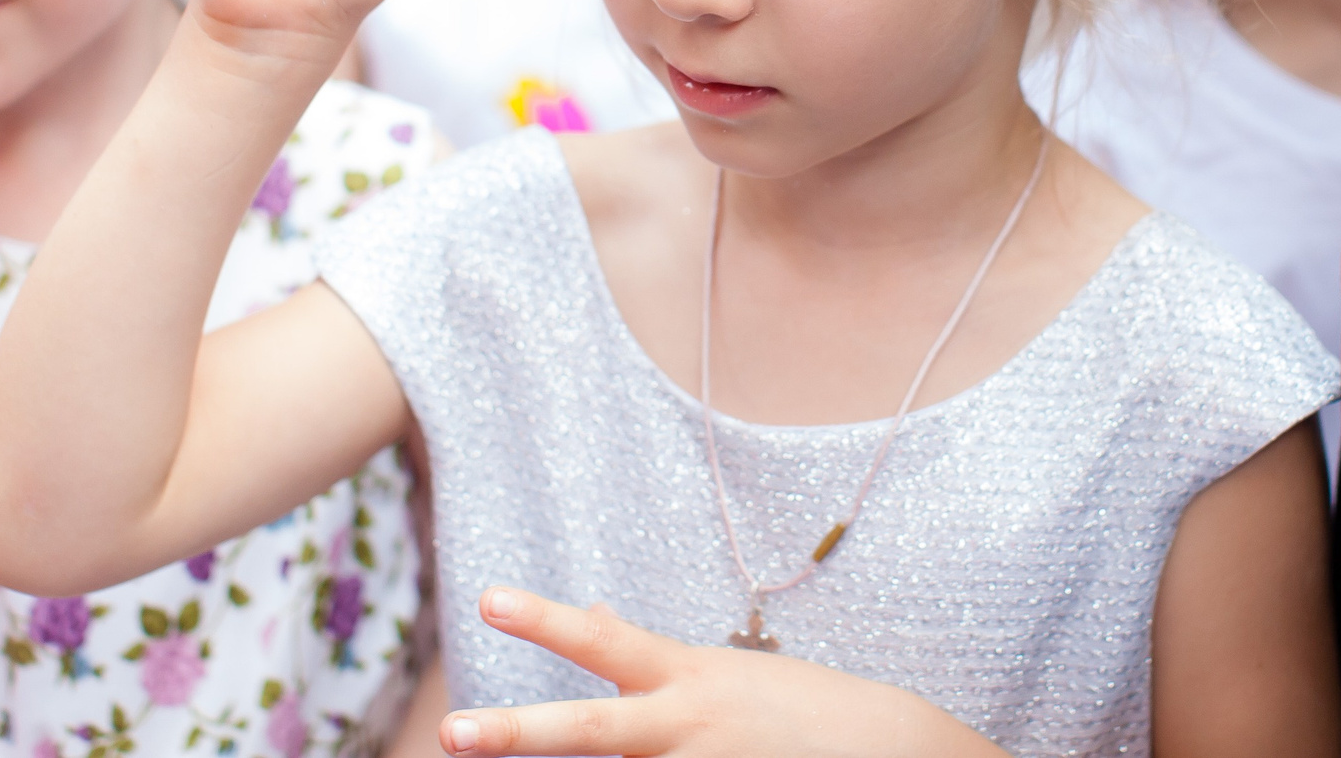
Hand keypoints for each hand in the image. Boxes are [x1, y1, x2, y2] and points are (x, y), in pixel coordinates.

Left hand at [439, 588, 1005, 757]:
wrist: (890, 749)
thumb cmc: (797, 709)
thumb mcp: (723, 671)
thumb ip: (651, 657)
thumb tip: (597, 612)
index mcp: (685, 678)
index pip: (604, 640)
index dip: (546, 619)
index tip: (486, 598)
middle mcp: (687, 727)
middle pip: (588, 729)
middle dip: (515, 734)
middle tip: (450, 732)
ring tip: (526, 749)